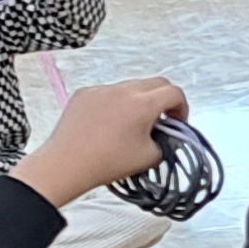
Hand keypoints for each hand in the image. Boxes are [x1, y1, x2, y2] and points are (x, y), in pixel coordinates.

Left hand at [23, 75, 189, 204]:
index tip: (176, 122)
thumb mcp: (149, 157)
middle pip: (156, 83)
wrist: (66, 164)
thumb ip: (165, 142)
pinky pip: (108, 92)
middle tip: (160, 120)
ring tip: (130, 124)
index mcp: (143, 104)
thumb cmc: (109, 163)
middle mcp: (123, 90)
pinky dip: (115, 103)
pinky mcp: (84, 93)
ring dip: (139, 100)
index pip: (174, 93)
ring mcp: (102, 89)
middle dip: (164, 99)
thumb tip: (165, 134)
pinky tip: (107, 124)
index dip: (182, 107)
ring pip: (130, 86)